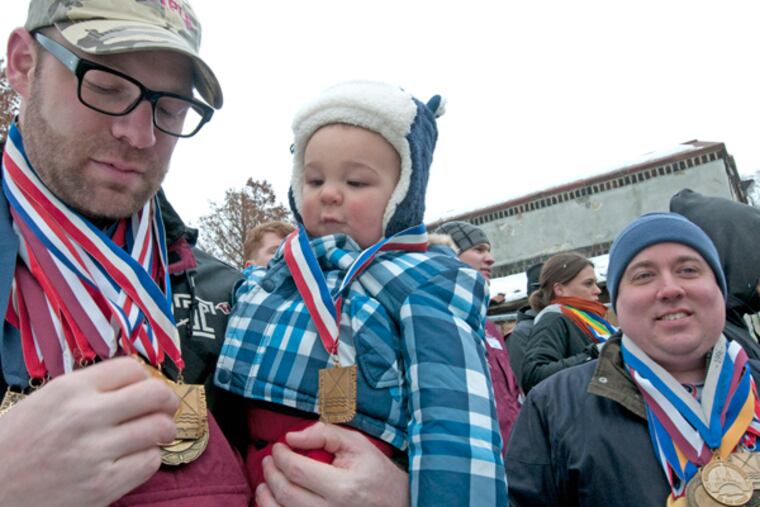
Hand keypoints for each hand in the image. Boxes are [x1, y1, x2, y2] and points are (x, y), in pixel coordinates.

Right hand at [0, 357, 178, 505]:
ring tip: (154, 435)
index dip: (147, 378)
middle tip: (166, 408)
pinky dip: (150, 458)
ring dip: (163, 431)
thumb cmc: (16, 445)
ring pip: (159, 429)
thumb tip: (137, 384)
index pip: (132, 368)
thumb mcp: (46, 401)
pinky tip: (135, 458)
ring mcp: (95, 452)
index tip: (148, 387)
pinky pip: (150, 462)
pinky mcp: (102, 485)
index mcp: (69, 390)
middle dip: (168, 401)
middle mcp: (84, 416)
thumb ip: (89, 389)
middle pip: (155, 395)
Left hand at [255, 422, 408, 506]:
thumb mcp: (358, 445)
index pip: (297, 470)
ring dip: (266, 497)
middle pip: (286, 494)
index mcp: (343, 487)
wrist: (400, 505)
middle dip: (271, 474)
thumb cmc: (378, 474)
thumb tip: (292, 437)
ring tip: (266, 482)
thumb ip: (325, 434)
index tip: (279, 446)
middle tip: (269, 460)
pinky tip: (274, 502)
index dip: (280, 456)